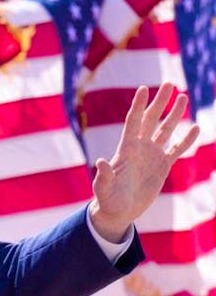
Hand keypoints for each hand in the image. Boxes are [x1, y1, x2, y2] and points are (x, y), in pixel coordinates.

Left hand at [89, 83, 199, 242]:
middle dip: (160, 102)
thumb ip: (103, 175)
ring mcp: (152, 156)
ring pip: (165, 130)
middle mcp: (139, 148)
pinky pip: (177, 149)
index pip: (133, 122)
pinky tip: (196, 128)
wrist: (118, 212)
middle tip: (169, 84)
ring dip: (174, 114)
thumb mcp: (103, 189)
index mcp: (126, 150)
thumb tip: (100, 161)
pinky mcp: (162, 166)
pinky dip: (186, 140)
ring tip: (183, 97)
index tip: (144, 88)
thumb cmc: (107, 200)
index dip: (138, 105)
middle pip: (151, 120)